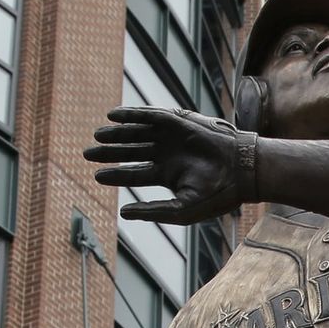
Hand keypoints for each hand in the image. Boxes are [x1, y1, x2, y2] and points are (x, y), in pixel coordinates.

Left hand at [85, 106, 253, 224]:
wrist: (241, 172)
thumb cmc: (216, 195)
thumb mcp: (180, 210)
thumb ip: (151, 212)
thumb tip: (123, 212)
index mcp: (168, 175)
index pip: (135, 173)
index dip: (115, 175)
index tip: (96, 176)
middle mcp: (167, 155)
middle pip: (132, 151)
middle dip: (110, 152)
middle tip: (87, 153)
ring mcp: (172, 138)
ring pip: (137, 134)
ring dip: (117, 134)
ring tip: (97, 136)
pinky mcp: (178, 123)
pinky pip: (149, 116)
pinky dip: (131, 115)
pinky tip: (112, 117)